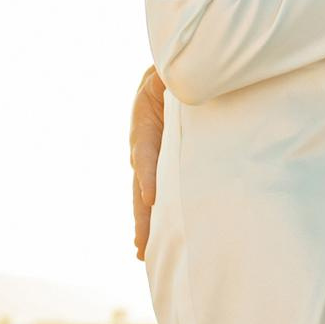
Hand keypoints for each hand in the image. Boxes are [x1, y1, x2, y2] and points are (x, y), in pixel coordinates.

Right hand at [130, 66, 165, 259]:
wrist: (168, 72)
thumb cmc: (175, 72)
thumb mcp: (172, 75)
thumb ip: (174, 83)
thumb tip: (184, 85)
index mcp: (144, 118)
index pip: (145, 150)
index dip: (148, 173)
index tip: (151, 198)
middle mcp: (142, 142)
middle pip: (140, 182)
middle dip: (142, 216)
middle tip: (142, 246)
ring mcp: (148, 154)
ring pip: (144, 193)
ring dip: (146, 222)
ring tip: (144, 251)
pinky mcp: (159, 160)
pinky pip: (156, 188)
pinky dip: (156, 211)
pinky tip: (156, 234)